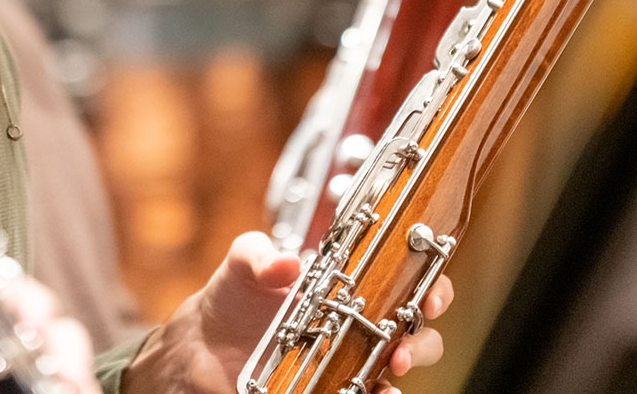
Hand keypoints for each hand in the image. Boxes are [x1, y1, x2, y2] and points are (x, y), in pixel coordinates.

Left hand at [120, 232, 452, 393]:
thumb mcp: (243, 265)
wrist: (205, 344)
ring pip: (395, 376)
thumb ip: (259, 256)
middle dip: (422, 342)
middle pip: (418, 337)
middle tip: (402, 345)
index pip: (408, 284)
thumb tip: (285, 264)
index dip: (431, 288)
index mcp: (351, 287)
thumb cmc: (235, 297)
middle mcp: (359, 328)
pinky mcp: (332, 391)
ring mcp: (348, 365)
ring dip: (400, 378)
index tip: (429, 294)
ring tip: (387, 371)